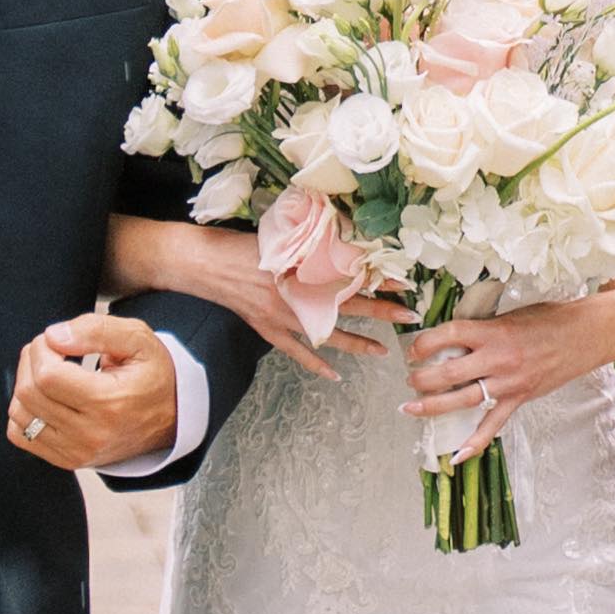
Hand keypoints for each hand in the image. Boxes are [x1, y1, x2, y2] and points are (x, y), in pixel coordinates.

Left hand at [9, 313, 180, 473]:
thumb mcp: (138, 339)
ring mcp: (77, 452)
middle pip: (29, 393)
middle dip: (31, 361)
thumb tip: (53, 337)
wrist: (173, 419)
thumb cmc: (154, 377)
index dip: (42, 348)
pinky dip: (24, 412)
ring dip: (26, 384)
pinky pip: (21, 436)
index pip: (47, 375)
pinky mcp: (67, 460)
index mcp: (109, 403)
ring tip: (51, 371)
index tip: (57, 340)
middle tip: (52, 350)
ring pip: (19, 414)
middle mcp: (90, 434)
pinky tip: (47, 397)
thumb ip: (95, 329)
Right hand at [202, 227, 390, 370]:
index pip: (352, 276)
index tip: (404, 281)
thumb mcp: (282, 238)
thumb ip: (311, 247)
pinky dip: (316, 364)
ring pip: (328, 334)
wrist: (205, 262)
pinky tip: (334, 374)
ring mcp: (282, 316)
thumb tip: (344, 248)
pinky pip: (296, 351)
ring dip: (357, 343)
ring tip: (382, 350)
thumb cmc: (242, 244)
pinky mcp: (267, 328)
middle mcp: (297, 294)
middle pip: (349, 305)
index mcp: (302, 268)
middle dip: (382, 310)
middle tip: (409, 316)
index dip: (379, 279)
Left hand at [403, 301, 603, 431]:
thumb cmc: (549, 319)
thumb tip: (452, 337)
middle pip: (449, 372)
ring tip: (412, 408)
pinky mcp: (519, 398)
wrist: (585, 335)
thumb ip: (482, 328)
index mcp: (493, 331)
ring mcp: (508, 383)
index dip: (425, 342)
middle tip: (409, 380)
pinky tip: (457, 456)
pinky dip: (476, 442)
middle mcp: (498, 358)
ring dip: (434, 405)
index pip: (449, 335)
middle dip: (422, 378)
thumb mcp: (510, 315)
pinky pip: (494, 425)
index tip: (414, 348)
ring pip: (464, 399)